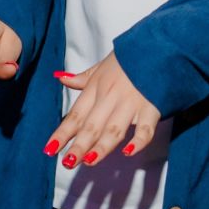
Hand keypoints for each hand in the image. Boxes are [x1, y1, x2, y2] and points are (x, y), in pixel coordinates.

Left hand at [47, 52, 160, 167]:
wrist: (158, 45)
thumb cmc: (129, 58)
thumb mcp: (102, 66)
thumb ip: (82, 78)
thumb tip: (60, 77)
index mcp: (97, 87)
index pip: (76, 114)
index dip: (62, 133)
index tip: (50, 149)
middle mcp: (110, 97)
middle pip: (92, 125)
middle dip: (79, 146)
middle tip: (68, 162)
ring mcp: (131, 103)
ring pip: (114, 129)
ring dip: (102, 146)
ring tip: (89, 160)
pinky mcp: (152, 107)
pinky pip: (145, 128)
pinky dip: (138, 141)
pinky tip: (129, 152)